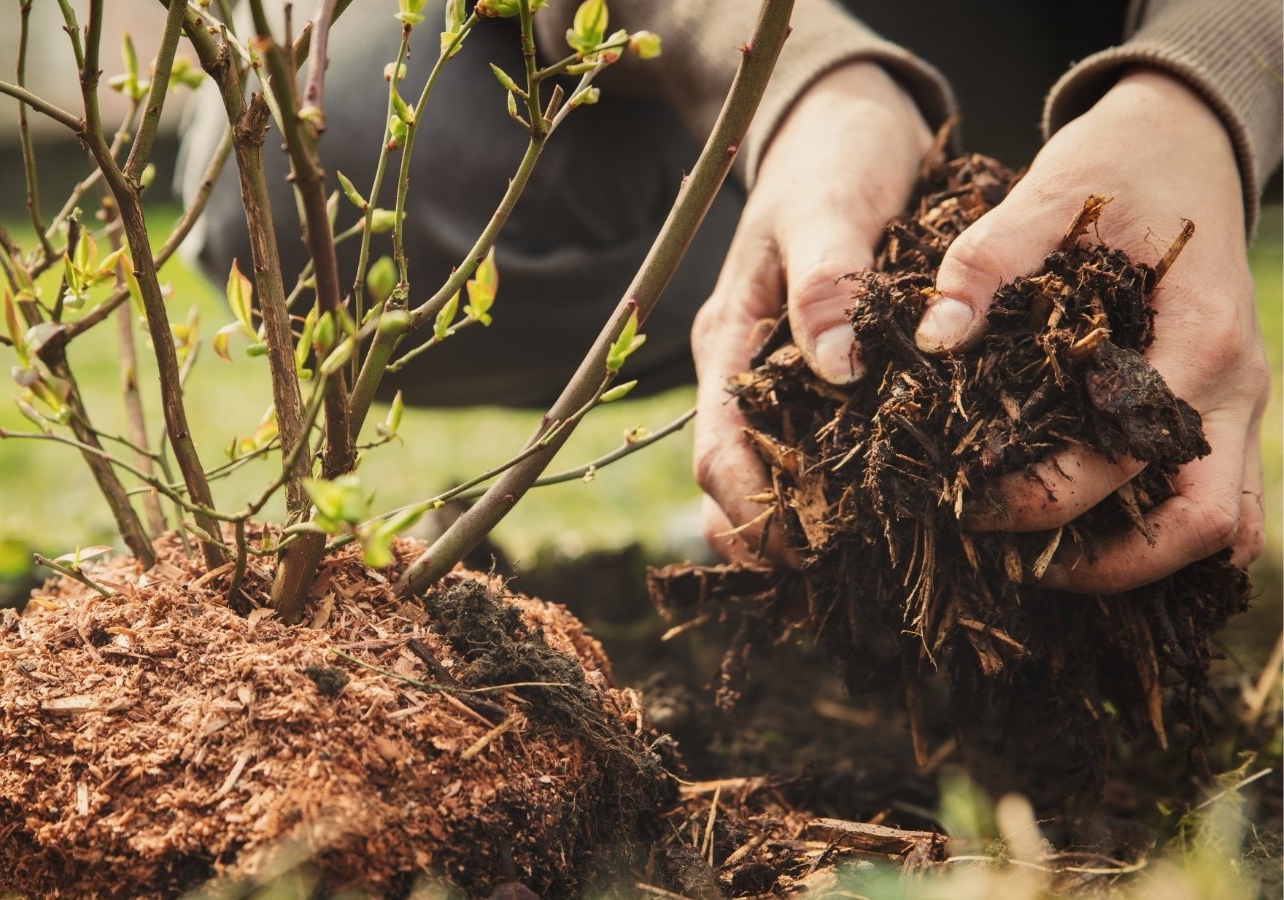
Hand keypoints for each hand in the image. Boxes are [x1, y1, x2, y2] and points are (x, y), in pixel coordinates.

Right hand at [692, 62, 931, 561]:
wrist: (845, 119)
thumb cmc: (833, 156)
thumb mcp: (830, 207)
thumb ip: (829, 282)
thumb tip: (837, 369)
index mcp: (730, 341)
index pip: (717, 450)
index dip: (750, 510)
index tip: (804, 550)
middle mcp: (747, 371)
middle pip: (734, 482)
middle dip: (772, 536)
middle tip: (839, 578)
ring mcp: (781, 375)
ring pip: (773, 474)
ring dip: (803, 523)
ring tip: (865, 564)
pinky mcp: (822, 373)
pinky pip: (819, 446)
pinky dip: (840, 488)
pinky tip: (889, 512)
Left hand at [916, 68, 1268, 590]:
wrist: (1188, 141)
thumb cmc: (1118, 169)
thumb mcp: (1048, 194)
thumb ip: (986, 261)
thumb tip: (935, 338)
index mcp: (1198, 337)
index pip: (1128, 456)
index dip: (1047, 496)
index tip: (969, 502)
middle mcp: (1233, 386)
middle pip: (1203, 524)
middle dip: (1108, 563)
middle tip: (1013, 564)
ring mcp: (1239, 405)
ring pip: (1222, 527)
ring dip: (1143, 562)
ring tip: (1044, 566)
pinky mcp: (1223, 411)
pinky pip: (1218, 502)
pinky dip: (1164, 537)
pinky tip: (1087, 540)